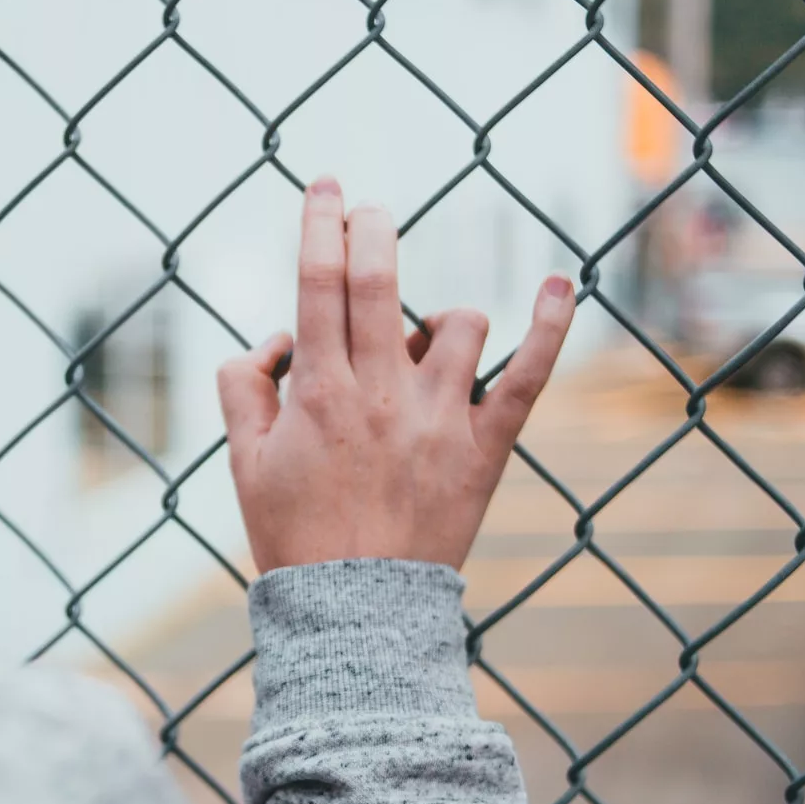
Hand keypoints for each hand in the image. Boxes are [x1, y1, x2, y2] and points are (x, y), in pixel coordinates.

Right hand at [217, 178, 575, 573]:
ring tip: (424, 350)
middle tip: (365, 209)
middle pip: (381, 279)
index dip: (320, 225)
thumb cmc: (295, 537)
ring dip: (439, 319)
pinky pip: (528, 377)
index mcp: (319, 390)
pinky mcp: (485, 448)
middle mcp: (381, 392)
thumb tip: (277, 341)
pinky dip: (550, 329)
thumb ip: (243, 387)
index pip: (320, 282)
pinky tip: (561, 284)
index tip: (324, 191)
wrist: (354, 612)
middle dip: (371, 228)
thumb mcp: (243, 460)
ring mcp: (439, 417)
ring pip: (455, 324)